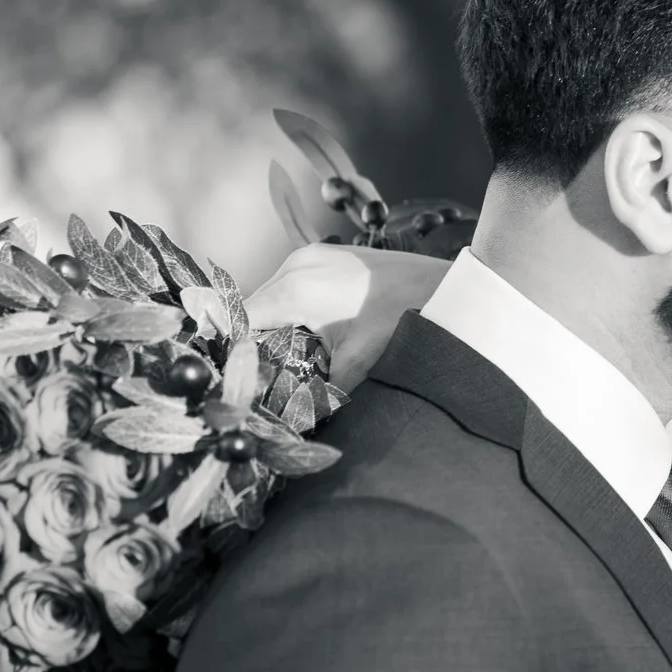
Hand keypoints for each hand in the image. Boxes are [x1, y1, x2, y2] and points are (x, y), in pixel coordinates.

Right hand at [247, 240, 435, 389]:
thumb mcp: (356, 362)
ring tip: (290, 349)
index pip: (241, 319)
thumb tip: (301, 419)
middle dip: (255, 339)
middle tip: (266, 369)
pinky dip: (290, 303)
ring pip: (270, 293)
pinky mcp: (320, 253)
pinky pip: (289, 280)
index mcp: (294, 290)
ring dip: (272, 320)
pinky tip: (310, 324)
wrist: (435, 283)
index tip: (241, 373)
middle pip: (253, 307)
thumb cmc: (398, 318)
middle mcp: (293, 266)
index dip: (237, 349)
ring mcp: (307, 255)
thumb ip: (322, 393)